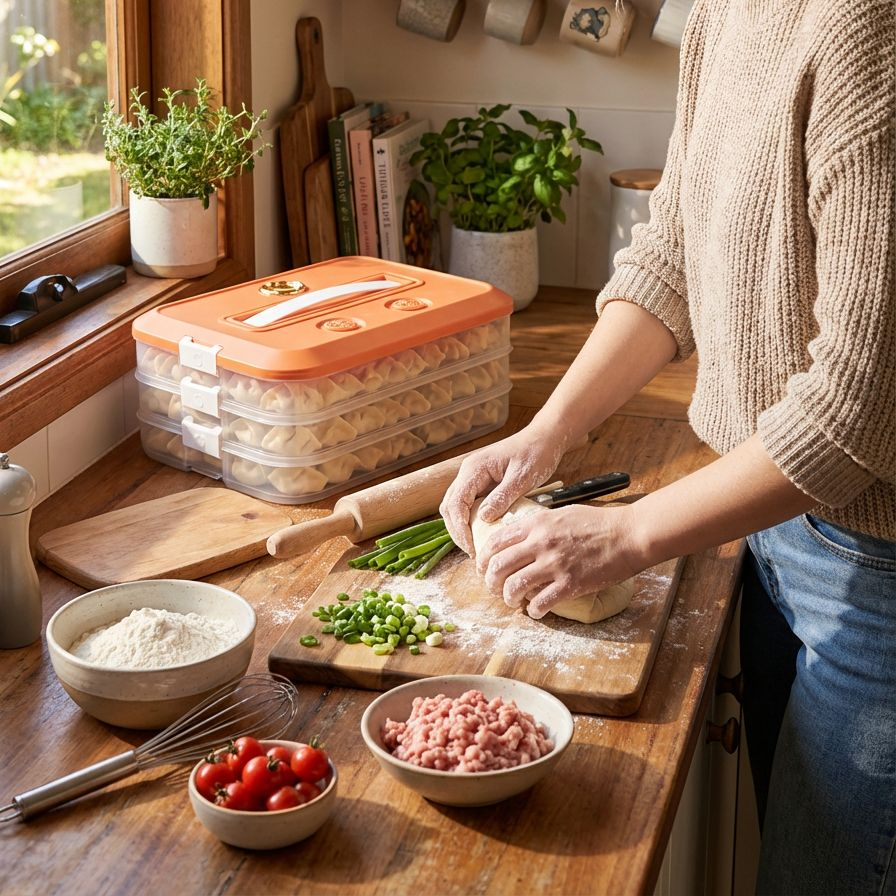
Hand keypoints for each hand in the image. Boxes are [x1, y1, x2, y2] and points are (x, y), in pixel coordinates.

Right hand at [439, 423, 567, 555]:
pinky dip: (470, 521)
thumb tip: (483, 519)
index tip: (472, 547)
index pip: (455, 503)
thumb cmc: (536, 453)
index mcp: (474, 468)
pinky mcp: (481, 483)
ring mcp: (473, 477)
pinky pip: (468, 505)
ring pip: (455, 507)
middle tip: (473, 552)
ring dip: (461, 528)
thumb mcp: (523, 477)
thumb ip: (503, 497)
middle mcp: (468, 472)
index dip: (460, 528)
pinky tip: (482, 535)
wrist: (544, 438)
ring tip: (476, 547)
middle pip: (450, 507)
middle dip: (457, 532)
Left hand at [476, 503, 644, 618]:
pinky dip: (533, 610)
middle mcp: (540, 543)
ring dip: (508, 598)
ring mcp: (554, 564)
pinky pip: (540, 602)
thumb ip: (538, 524)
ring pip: (513, 586)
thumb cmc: (598, 522)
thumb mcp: (561, 513)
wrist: (628, 534)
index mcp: (536, 524)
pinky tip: (536, 610)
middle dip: (490, 582)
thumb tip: (519, 536)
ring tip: (512, 601)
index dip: (483, 559)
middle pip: (497, 566)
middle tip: (494, 589)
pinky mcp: (570, 583)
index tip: (484, 568)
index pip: (495, 542)